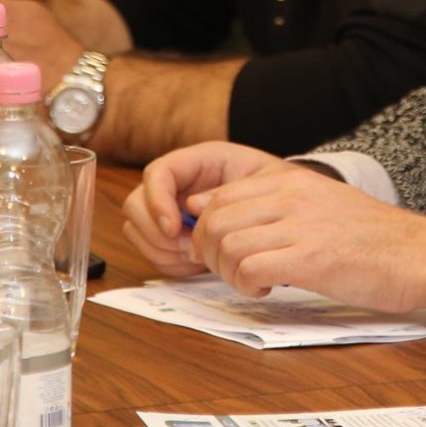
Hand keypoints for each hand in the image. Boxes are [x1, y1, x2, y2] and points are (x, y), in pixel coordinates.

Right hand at [124, 141, 283, 274]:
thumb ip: (230, 190)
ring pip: (138, 232)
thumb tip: (192, 208)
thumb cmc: (282, 190)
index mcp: (198, 162)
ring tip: (198, 258)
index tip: (174, 227)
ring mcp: (171, 211)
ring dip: (163, 250)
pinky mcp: (174, 237)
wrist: (290, 213)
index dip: (157, 200)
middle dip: (156, 233)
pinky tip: (197, 264)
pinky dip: (171, 263)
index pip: (157, 173)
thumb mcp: (266, 182)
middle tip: (189, 248)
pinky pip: (154, 253)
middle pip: (136, 205)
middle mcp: (178, 185)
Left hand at [176, 155, 425, 313]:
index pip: (218, 197)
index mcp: (290, 179)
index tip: (220, 250)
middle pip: (214, 221)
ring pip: (227, 246)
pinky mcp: (310, 259)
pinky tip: (267, 290)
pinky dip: (248, 287)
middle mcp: (290, 196)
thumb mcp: (318, 202)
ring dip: (228, 273)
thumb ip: (271, 203)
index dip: (206, 230)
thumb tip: (213, 209)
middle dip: (209, 254)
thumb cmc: (369, 236)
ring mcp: (299, 226)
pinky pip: (250, 270)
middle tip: (231, 272)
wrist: (417, 253)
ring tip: (251, 282)